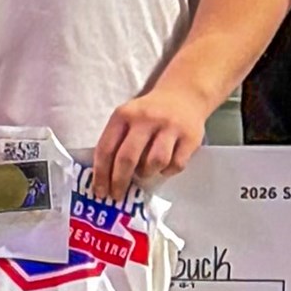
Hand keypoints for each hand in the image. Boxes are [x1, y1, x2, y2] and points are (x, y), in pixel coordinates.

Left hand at [93, 80, 209, 204]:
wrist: (184, 95)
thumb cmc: (149, 114)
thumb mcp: (128, 118)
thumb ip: (117, 142)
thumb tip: (107, 180)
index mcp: (124, 115)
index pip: (106, 148)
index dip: (101, 174)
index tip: (101, 192)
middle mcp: (146, 119)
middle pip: (127, 158)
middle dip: (120, 181)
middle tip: (117, 195)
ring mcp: (169, 127)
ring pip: (154, 163)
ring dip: (147, 173)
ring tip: (146, 171)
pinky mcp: (190, 137)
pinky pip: (175, 165)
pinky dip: (167, 171)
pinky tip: (164, 165)